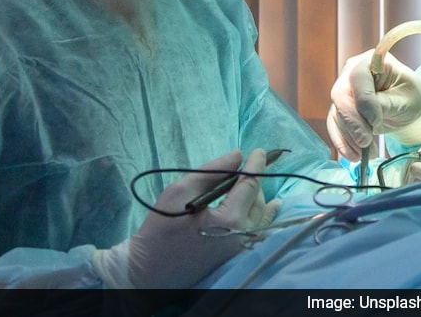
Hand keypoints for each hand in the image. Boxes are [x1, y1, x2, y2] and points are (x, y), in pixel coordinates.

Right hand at [92, 149, 279, 288]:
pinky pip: (258, 232)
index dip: (256, 165)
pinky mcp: (237, 257)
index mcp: (230, 219)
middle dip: (253, 182)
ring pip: (261, 217)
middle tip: (243, 168)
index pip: (251, 184)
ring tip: (256, 184)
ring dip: (259, 199)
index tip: (260, 150)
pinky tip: (270, 208)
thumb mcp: (181, 190)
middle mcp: (243, 236)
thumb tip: (238, 156)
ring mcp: (242, 249)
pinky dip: (263, 217)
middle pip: (258, 201)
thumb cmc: (161, 228)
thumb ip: (213, 171)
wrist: (150, 269)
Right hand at [326, 50, 420, 160]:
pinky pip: (335, 125)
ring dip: (349, 137)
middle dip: (353, 123)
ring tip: (365, 154)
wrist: (407, 104)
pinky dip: (343, 142)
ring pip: (336, 114)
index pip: (358, 78)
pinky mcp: (340, 109)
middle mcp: (351, 72)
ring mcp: (344, 90)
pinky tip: (353, 156)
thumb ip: (386, 105)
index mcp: (371, 61)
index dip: (364, 101)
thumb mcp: (407, 99)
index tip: (376, 122)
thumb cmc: (411, 95)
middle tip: (365, 142)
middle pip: (341, 96)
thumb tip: (367, 118)